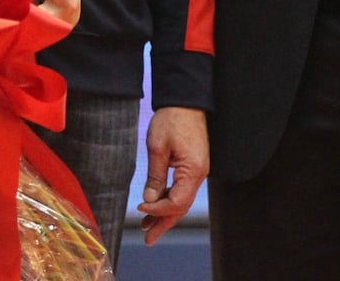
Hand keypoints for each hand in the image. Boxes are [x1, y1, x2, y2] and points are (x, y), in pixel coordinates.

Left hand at [137, 106, 208, 244]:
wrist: (185, 100)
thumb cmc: (172, 119)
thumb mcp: (158, 147)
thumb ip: (155, 176)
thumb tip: (149, 200)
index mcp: (193, 170)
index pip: (176, 202)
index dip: (158, 210)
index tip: (140, 209)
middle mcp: (199, 174)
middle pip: (182, 207)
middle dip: (164, 223)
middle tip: (148, 238)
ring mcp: (197, 171)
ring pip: (182, 200)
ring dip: (165, 214)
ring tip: (147, 227)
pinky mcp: (193, 166)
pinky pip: (182, 189)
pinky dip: (169, 200)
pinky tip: (156, 205)